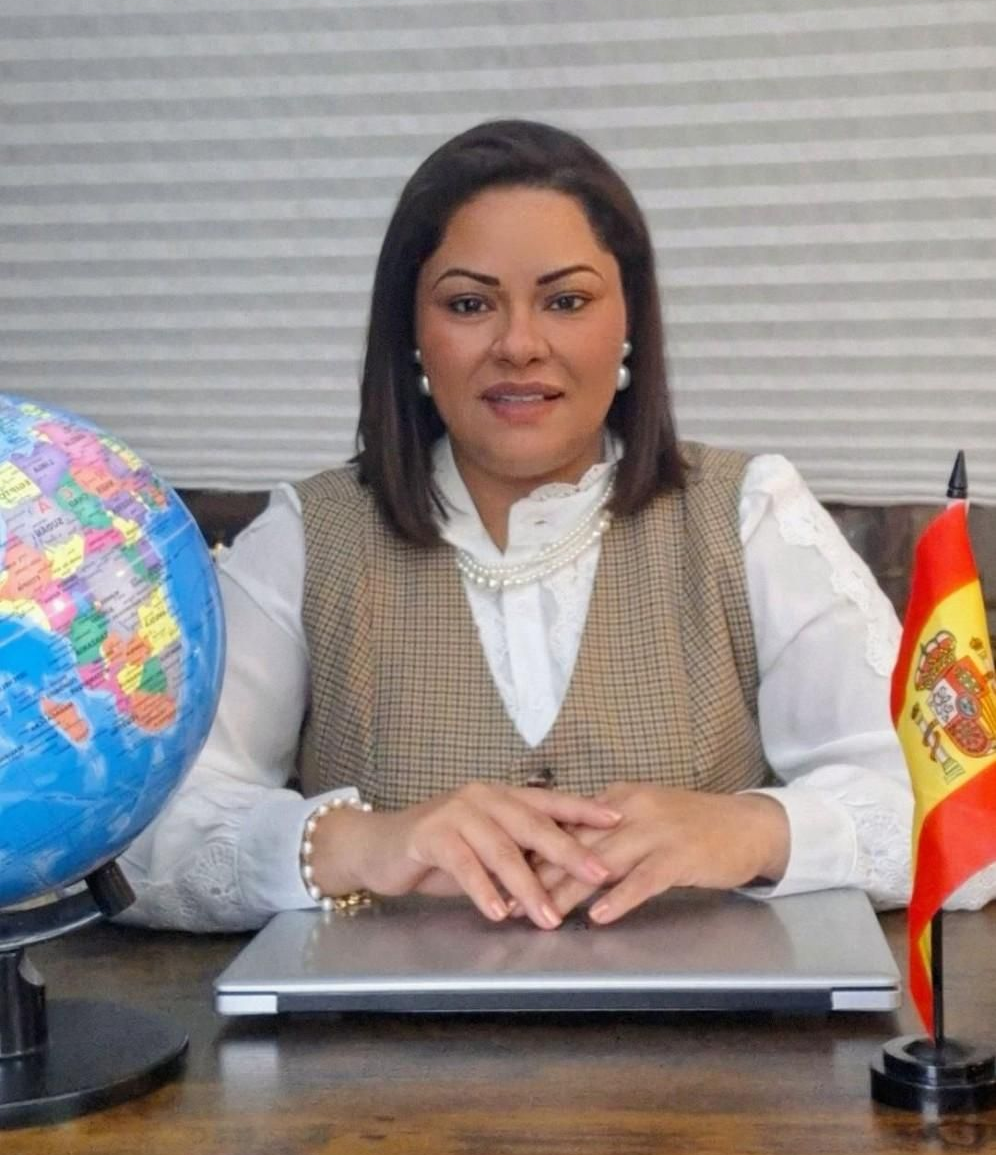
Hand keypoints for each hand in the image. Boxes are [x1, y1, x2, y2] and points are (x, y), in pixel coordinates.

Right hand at [309, 783, 620, 929]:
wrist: (380, 846)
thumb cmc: (440, 849)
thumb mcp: (487, 846)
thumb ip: (521, 852)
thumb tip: (570, 872)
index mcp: (501, 796)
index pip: (551, 801)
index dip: (584, 810)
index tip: (619, 820)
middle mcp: (482, 797)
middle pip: (533, 825)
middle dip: (569, 852)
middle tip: (599, 874)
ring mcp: (455, 812)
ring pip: (501, 850)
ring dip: (527, 887)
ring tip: (549, 917)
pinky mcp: (430, 834)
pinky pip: (464, 865)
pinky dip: (484, 890)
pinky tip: (498, 912)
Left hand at [528, 784, 788, 924]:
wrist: (748, 824)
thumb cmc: (692, 826)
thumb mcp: (643, 817)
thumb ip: (607, 832)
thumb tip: (561, 851)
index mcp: (617, 799)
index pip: (566, 824)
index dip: (533, 850)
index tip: (503, 872)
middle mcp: (631, 809)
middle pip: (576, 844)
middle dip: (539, 874)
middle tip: (510, 901)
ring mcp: (656, 831)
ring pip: (603, 863)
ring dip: (569, 891)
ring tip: (543, 914)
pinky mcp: (680, 855)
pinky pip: (644, 879)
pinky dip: (620, 897)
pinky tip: (599, 916)